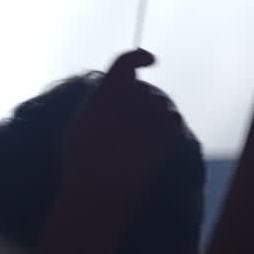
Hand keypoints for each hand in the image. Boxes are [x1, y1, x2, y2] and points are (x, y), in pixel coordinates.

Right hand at [44, 48, 183, 253]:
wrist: (96, 197)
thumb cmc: (81, 164)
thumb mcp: (80, 123)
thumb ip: (100, 98)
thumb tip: (119, 84)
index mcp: (102, 95)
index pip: (126, 62)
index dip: (139, 56)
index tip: (150, 60)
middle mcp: (126, 100)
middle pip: (144, 89)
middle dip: (141, 101)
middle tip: (131, 125)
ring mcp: (148, 117)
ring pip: (161, 103)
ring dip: (155, 114)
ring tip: (138, 139)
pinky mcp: (164, 136)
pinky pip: (173, 120)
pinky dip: (167, 126)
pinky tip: (154, 142)